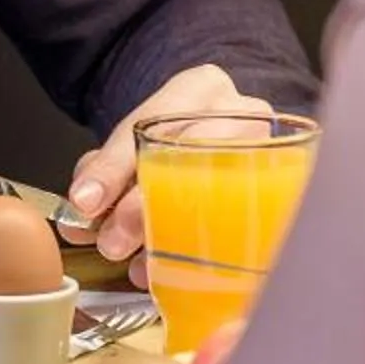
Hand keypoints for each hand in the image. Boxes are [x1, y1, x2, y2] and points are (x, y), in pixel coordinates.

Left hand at [63, 65, 269, 279]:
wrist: (227, 133)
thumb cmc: (182, 137)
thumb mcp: (141, 134)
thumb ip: (107, 167)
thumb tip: (81, 210)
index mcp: (201, 88)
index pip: (151, 121)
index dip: (113, 166)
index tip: (85, 202)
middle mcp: (240, 113)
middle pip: (189, 159)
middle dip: (143, 207)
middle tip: (111, 242)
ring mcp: (268, 152)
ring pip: (220, 195)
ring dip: (170, 237)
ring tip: (139, 266)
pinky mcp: (283, 192)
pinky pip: (246, 227)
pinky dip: (206, 255)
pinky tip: (176, 276)